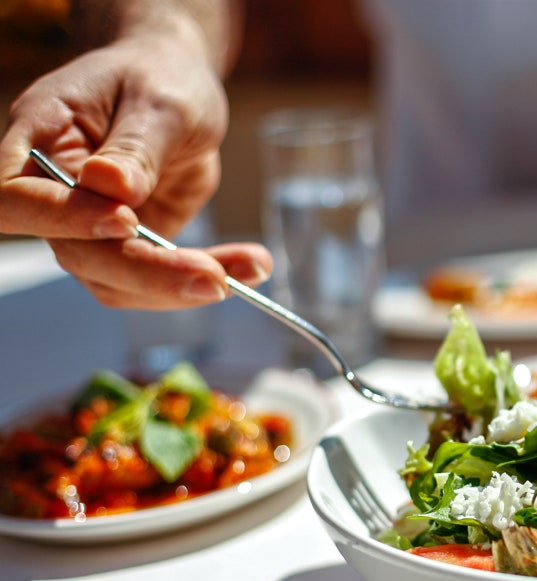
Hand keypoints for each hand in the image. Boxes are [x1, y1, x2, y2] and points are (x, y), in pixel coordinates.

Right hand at [0, 31, 270, 308]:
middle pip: (77, 254)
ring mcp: (89, 227)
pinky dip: (203, 279)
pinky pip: (156, 281)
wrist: (177, 85)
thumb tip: (110, 187)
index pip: (18, 196)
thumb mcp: (160, 102)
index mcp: (41, 138)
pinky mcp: (129, 247)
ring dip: (182, 287)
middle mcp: (54, 192)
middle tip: (215, 278)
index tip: (127, 220)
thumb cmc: (159, 77)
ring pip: (116, 282)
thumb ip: (136, 147)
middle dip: (148, 272)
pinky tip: (251, 266)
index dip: (64, 218)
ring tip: (253, 265)